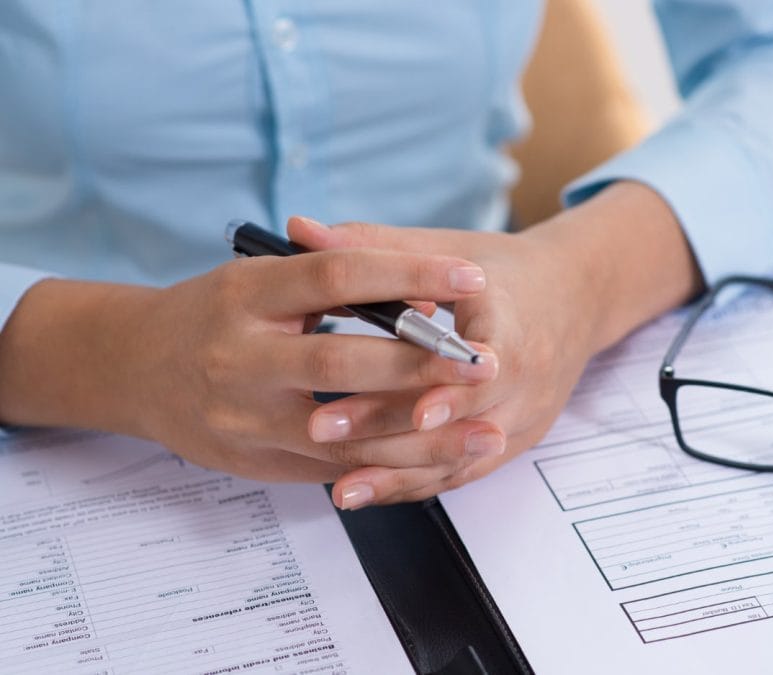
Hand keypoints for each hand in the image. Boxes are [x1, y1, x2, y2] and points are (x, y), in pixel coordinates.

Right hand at [0, 245, 497, 482]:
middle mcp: (240, 357)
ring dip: (423, 438)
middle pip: (342, 362)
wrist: (136, 369)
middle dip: (421, 366)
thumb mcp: (262, 277)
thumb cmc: (215, 313)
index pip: (337, 275)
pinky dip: (391, 468)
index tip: (470, 276)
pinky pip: (335, 470)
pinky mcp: (255, 462)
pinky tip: (440, 464)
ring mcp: (244, 419)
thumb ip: (333, 276)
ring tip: (486, 435)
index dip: (408, 273)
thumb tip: (422, 282)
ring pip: (345, 435)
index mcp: (248, 293)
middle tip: (486, 365)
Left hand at [289, 181, 703, 506]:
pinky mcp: (513, 443)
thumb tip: (298, 230)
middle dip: (393, 429)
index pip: (489, 365)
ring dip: (399, 474)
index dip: (453, 393)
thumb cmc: (505, 273)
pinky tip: (367, 491)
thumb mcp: (447, 250)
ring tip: (340, 487)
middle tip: (321, 429)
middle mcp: (527, 379)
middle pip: (464, 420)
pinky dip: (414, 484)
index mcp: (515, 323)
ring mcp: (523, 417)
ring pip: (461, 459)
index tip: (413, 412)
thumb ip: (371, 245)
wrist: (575, 299)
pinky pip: (462, 474)